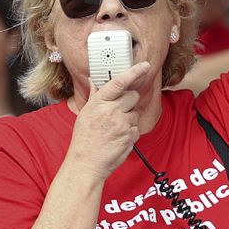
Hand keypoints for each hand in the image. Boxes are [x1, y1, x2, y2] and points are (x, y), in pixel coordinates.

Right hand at [67, 62, 153, 180]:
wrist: (86, 163)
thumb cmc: (84, 139)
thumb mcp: (85, 114)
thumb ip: (94, 97)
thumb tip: (94, 82)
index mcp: (99, 103)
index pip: (119, 82)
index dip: (134, 72)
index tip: (144, 66)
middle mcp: (111, 111)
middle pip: (133, 96)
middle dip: (129, 101)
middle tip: (119, 110)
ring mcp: (122, 124)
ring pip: (136, 113)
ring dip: (129, 119)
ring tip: (114, 128)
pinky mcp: (130, 136)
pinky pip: (136, 128)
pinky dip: (130, 132)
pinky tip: (118, 137)